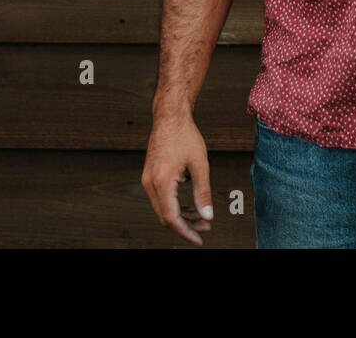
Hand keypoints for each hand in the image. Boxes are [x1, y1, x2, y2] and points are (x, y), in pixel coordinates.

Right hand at [141, 112, 214, 244]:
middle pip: (165, 217)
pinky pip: (160, 199)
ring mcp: (147, 180)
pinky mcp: (150, 176)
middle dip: (186, 225)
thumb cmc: (185, 136)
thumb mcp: (200, 165)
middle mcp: (150, 183)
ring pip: (162, 209)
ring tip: (201, 217)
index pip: (172, 217)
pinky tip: (191, 205)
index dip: (186, 232)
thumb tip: (207, 216)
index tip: (199, 239)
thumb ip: (203, 193)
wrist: (170, 117)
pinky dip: (175, 205)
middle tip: (206, 226)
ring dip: (181, 216)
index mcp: (162, 182)